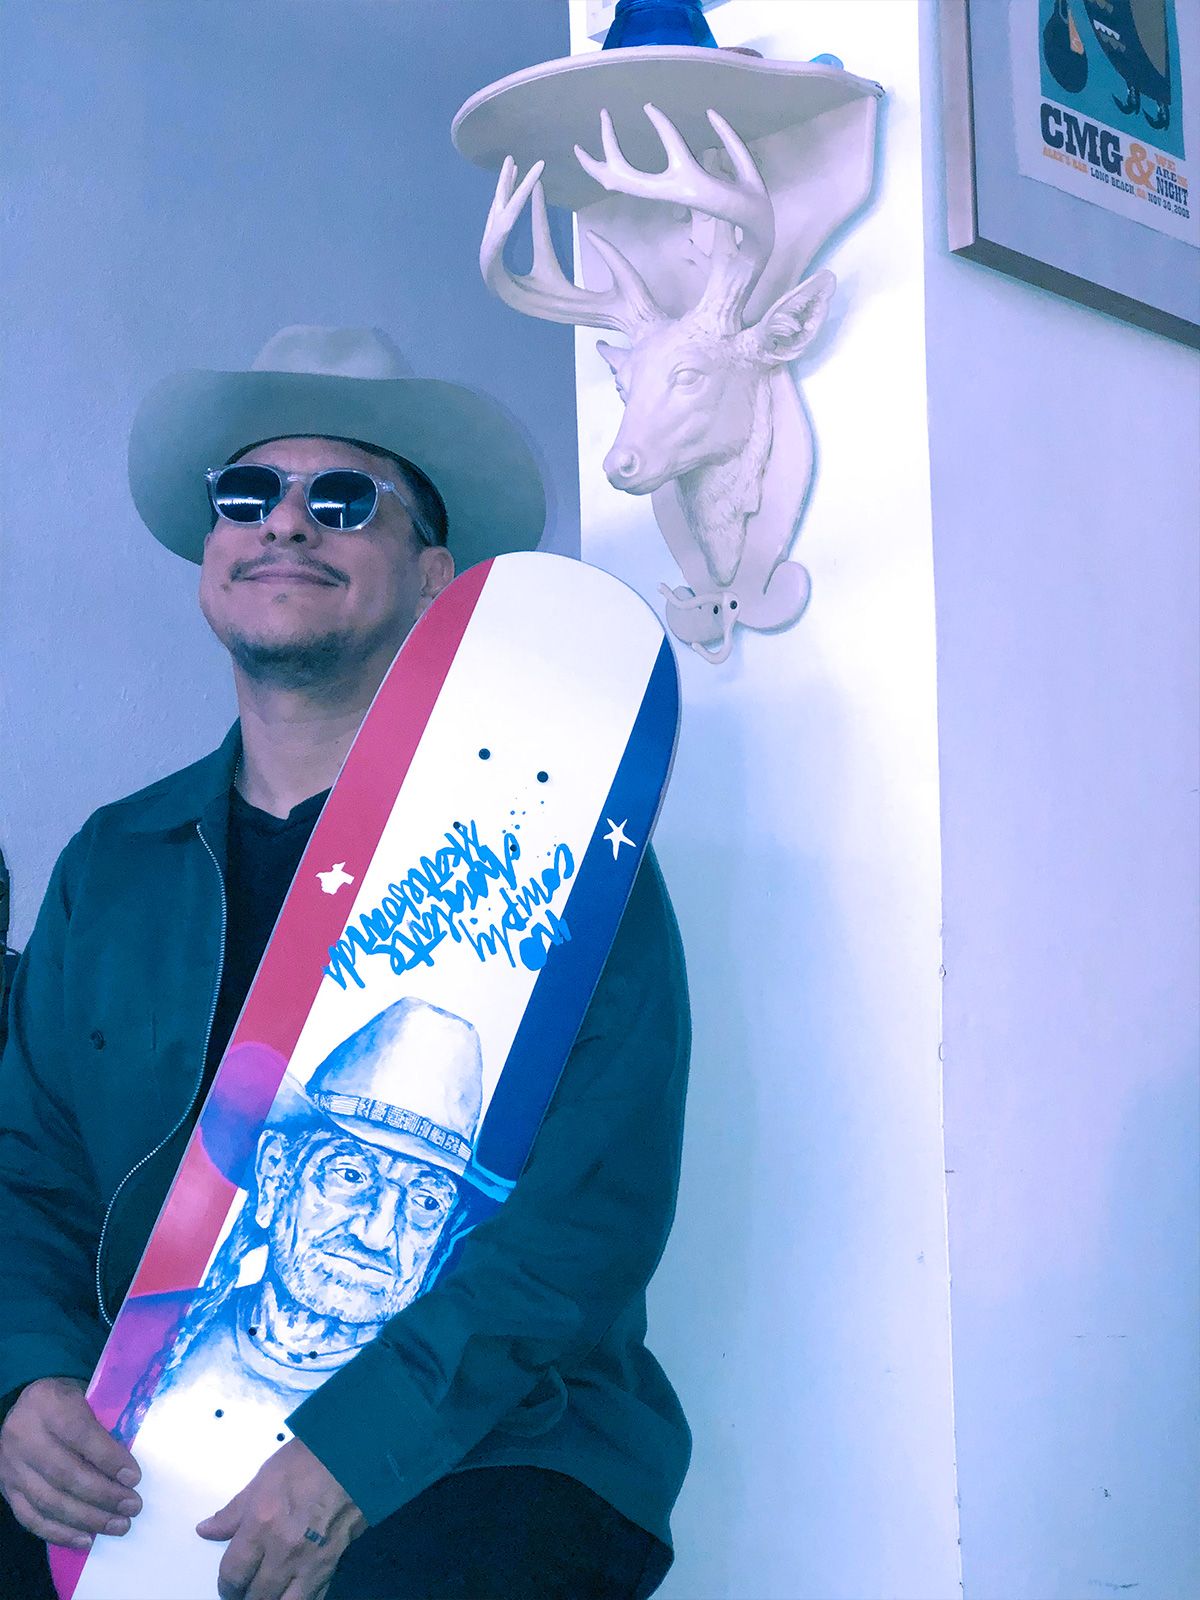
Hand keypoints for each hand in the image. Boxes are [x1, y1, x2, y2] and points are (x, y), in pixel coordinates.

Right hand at [0, 1376, 141, 1549]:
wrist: (28, 1406)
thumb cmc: (67, 1402)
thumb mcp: (85, 1396)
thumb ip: (103, 1423)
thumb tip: (130, 1465)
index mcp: (47, 1402)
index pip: (80, 1434)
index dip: (109, 1458)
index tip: (134, 1477)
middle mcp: (23, 1435)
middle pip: (65, 1473)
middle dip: (103, 1495)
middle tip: (132, 1506)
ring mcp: (11, 1466)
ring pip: (49, 1500)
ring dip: (87, 1519)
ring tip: (118, 1525)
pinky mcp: (7, 1489)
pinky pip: (31, 1518)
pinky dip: (60, 1533)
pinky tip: (86, 1540)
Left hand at [196, 1437, 365, 1599]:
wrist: (355, 1457)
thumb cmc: (306, 1460)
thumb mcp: (263, 1478)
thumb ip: (233, 1511)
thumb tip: (205, 1530)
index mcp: (261, 1525)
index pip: (232, 1573)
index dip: (225, 1584)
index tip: (228, 1583)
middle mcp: (282, 1551)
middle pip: (255, 1596)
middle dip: (244, 1598)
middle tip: (244, 1590)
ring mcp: (309, 1563)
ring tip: (266, 1595)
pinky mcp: (332, 1566)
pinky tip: (292, 1594)